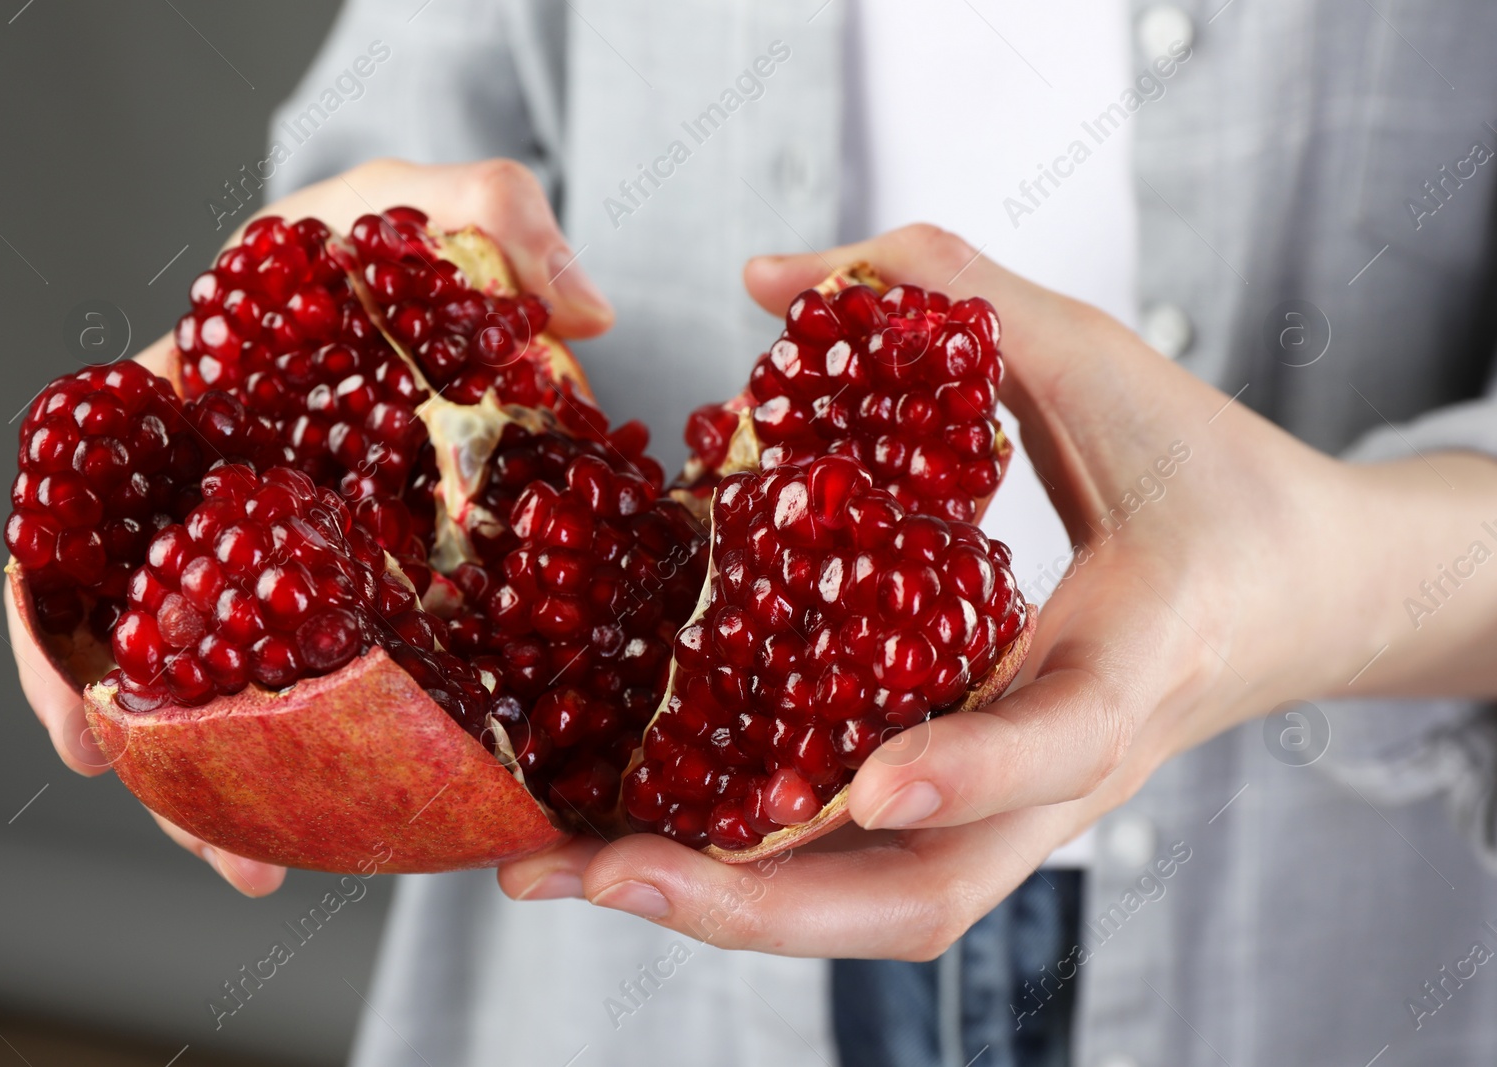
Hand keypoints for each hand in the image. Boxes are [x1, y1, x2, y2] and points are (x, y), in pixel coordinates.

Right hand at [5, 157, 613, 894]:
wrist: (439, 273)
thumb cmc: (395, 236)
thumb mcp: (427, 200)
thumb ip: (494, 216)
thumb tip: (583, 313)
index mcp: (186, 413)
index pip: (79, 529)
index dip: (61, 636)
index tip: (84, 731)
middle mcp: (225, 501)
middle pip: (156, 643)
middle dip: (171, 759)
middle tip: (220, 850)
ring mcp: (294, 555)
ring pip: (246, 681)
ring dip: (254, 782)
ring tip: (284, 872)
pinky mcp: (375, 584)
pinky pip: (349, 671)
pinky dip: (353, 740)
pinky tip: (391, 806)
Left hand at [496, 224, 1496, 956]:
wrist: (1307, 594)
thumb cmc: (1220, 483)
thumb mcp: (1111, 365)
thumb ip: (960, 296)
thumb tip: (779, 274)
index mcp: (1140, 659)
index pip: (1064, 740)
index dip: (971, 768)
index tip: (868, 782)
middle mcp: (1075, 770)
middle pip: (928, 896)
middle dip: (760, 906)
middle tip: (604, 871)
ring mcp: (1026, 808)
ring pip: (884, 910)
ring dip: (732, 912)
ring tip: (576, 871)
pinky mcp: (987, 808)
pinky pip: (869, 870)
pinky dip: (760, 872)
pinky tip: (651, 836)